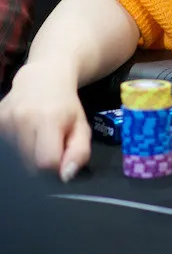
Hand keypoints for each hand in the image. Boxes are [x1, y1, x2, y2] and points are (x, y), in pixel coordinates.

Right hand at [0, 62, 90, 180]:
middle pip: (28, 164)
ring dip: (26, 155)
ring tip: (36, 137)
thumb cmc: (66, 105)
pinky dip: (15, 147)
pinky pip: (5, 148)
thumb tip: (66, 176)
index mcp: (48, 119)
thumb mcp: (81, 126)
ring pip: (15, 158)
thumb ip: (79, 153)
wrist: (43, 77)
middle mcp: (23, 119)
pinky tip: (24, 134)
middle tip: (49, 146)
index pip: (46, 163)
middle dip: (40, 162)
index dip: (55, 167)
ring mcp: (5, 120)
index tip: (60, 158)